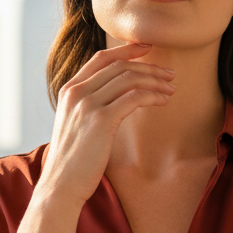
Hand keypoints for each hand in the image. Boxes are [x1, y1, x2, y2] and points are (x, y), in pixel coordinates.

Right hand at [39, 42, 176, 205]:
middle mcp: (76, 92)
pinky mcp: (101, 120)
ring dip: (155, 80)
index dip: (126, 50)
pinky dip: (152, 95)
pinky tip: (163, 100)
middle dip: (148, 67)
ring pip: (128, 79)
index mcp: (69, 90)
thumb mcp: (76, 124)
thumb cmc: (73, 160)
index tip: (147, 48)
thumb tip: (116, 100)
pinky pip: (134, 98)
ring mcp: (87, 104)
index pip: (101, 59)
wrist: (61, 184)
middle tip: (169, 73)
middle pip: (119, 67)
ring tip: (171, 88)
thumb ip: (89, 106)